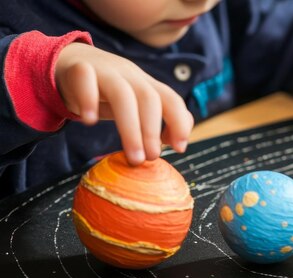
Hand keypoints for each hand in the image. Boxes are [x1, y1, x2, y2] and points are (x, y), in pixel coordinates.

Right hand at [55, 42, 193, 164]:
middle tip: (150, 158)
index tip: (179, 149)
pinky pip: (85, 79)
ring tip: (133, 157)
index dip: (179, 123)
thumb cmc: (108, 91)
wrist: (70, 62)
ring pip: (122, 94)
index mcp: (146, 84)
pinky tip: (90, 121)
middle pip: (149, 98)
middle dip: (153, 131)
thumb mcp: (135, 104)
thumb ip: (156, 121)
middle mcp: (130, 76)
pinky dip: (88, 100)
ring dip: (130, 128)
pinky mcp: (78, 69)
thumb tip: (174, 143)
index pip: (172, 99)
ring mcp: (105, 71)